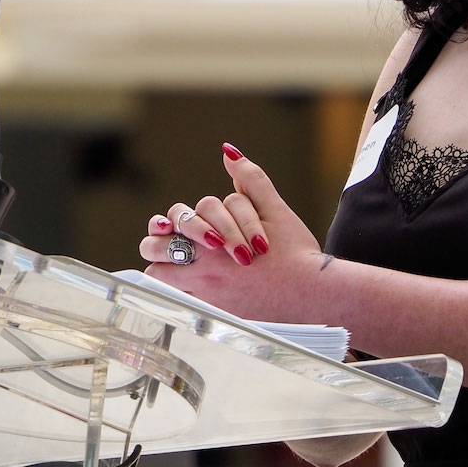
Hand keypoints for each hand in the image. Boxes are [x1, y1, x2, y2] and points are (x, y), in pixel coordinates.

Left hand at [139, 143, 322, 320]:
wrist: (312, 295)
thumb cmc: (295, 252)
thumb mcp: (275, 209)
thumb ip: (250, 179)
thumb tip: (229, 152)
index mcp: (215, 239)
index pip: (173, 221)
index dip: (169, 221)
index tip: (173, 223)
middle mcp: (205, 268)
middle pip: (155, 251)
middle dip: (156, 243)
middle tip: (169, 242)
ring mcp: (207, 294)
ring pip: (161, 280)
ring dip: (164, 268)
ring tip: (180, 264)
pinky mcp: (214, 314)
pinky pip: (178, 303)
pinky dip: (179, 291)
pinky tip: (196, 286)